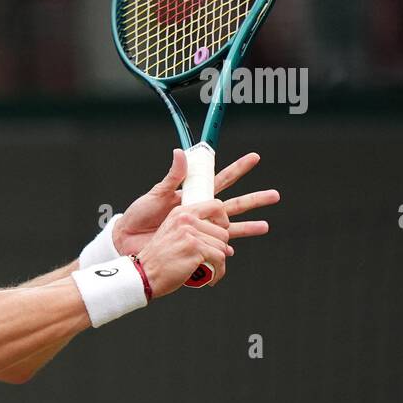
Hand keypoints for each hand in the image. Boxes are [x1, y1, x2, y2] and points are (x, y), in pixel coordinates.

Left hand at [113, 149, 279, 256]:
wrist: (127, 238)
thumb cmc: (139, 215)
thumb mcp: (156, 193)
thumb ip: (172, 176)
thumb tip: (181, 152)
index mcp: (194, 194)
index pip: (221, 179)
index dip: (238, 169)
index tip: (254, 158)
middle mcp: (200, 211)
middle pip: (234, 203)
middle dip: (254, 199)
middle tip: (275, 195)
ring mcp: (200, 228)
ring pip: (230, 225)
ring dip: (249, 225)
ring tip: (267, 225)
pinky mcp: (194, 243)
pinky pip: (215, 246)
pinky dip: (226, 248)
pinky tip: (235, 250)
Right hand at [135, 199, 233, 297]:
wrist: (144, 274)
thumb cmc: (158, 260)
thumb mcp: (172, 236)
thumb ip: (196, 234)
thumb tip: (227, 247)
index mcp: (180, 213)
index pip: (216, 206)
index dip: (223, 222)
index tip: (219, 235)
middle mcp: (186, 219)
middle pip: (223, 232)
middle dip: (220, 249)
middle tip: (210, 260)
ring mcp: (190, 233)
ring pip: (223, 247)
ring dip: (219, 263)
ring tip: (209, 270)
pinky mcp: (195, 248)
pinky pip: (220, 259)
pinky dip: (218, 271)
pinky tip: (211, 278)